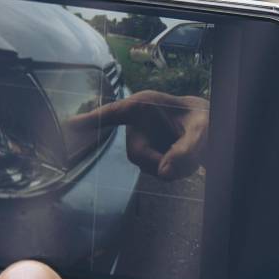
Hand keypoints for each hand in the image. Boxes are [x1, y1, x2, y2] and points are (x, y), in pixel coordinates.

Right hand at [70, 91, 208, 179]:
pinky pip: (156, 171)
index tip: (67, 126)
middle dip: (161, 162)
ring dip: (172, 166)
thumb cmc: (206, 120)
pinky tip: (186, 159)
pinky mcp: (149, 154)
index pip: (112, 114)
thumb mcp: (203, 130)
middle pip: (137, 154)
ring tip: (192, 153)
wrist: (211, 127)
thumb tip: (163, 173)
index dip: (89, 121)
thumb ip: (187, 150)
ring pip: (148, 166)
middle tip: (188, 159)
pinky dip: (174, 170)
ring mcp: (142, 140)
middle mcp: (138, 123)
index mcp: (144, 105)